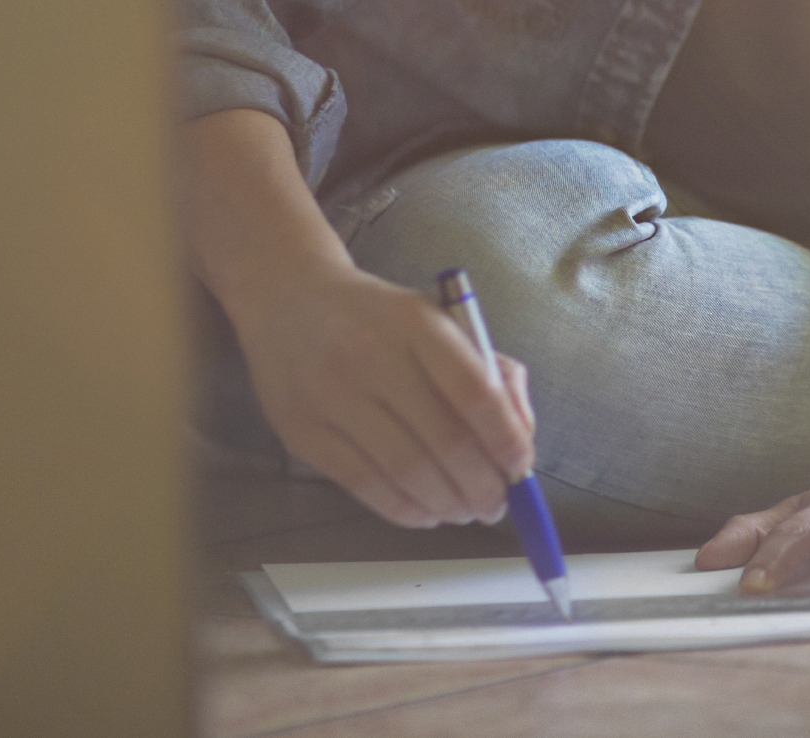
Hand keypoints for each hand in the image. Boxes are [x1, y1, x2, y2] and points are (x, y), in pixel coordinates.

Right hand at [180, 109, 535, 530]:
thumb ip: (490, 371)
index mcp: (416, 322)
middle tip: (498, 505)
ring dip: (447, 503)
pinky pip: (362, 484)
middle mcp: (372, 356)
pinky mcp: (300, 430)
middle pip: (444, 441)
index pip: (475, 392)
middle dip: (481, 485)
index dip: (505, 439)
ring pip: (404, 470)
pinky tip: (426, 513)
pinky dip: (403, 509)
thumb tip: (520, 437)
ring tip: (467, 511)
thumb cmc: (381, 319)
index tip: (522, 468)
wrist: (287, 296)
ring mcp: (330, 395)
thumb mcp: (439, 321)